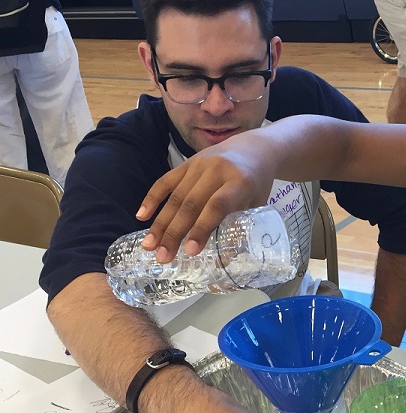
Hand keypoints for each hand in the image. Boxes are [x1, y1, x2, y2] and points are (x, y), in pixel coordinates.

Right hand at [135, 135, 277, 262]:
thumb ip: (240, 230)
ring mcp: (200, 165)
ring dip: (161, 223)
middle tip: (163, 257)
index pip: (217, 206)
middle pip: (191, 204)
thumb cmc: (257, 184)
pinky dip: (152, 199)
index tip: (190, 251)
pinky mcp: (187, 163)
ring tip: (150, 245)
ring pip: (176, 196)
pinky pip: (166, 181)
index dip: (202, 228)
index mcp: (240, 182)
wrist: (255, 148)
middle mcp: (217, 171)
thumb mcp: (256, 206)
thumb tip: (220, 264)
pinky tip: (142, 216)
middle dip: (174, 233)